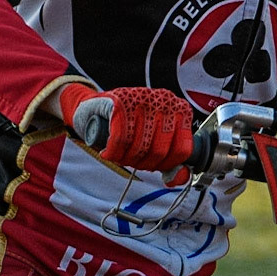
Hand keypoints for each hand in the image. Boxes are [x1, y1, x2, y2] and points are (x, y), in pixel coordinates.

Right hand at [57, 84, 194, 177]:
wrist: (94, 109)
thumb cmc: (128, 128)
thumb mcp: (154, 144)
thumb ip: (170, 162)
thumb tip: (178, 177)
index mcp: (180, 110)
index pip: (182, 150)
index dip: (166, 165)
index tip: (152, 165)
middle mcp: (165, 101)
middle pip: (160, 151)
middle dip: (143, 163)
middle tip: (132, 161)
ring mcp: (143, 99)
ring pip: (140, 146)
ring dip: (125, 159)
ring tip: (119, 155)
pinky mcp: (121, 102)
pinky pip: (121, 138)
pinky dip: (113, 152)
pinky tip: (108, 153)